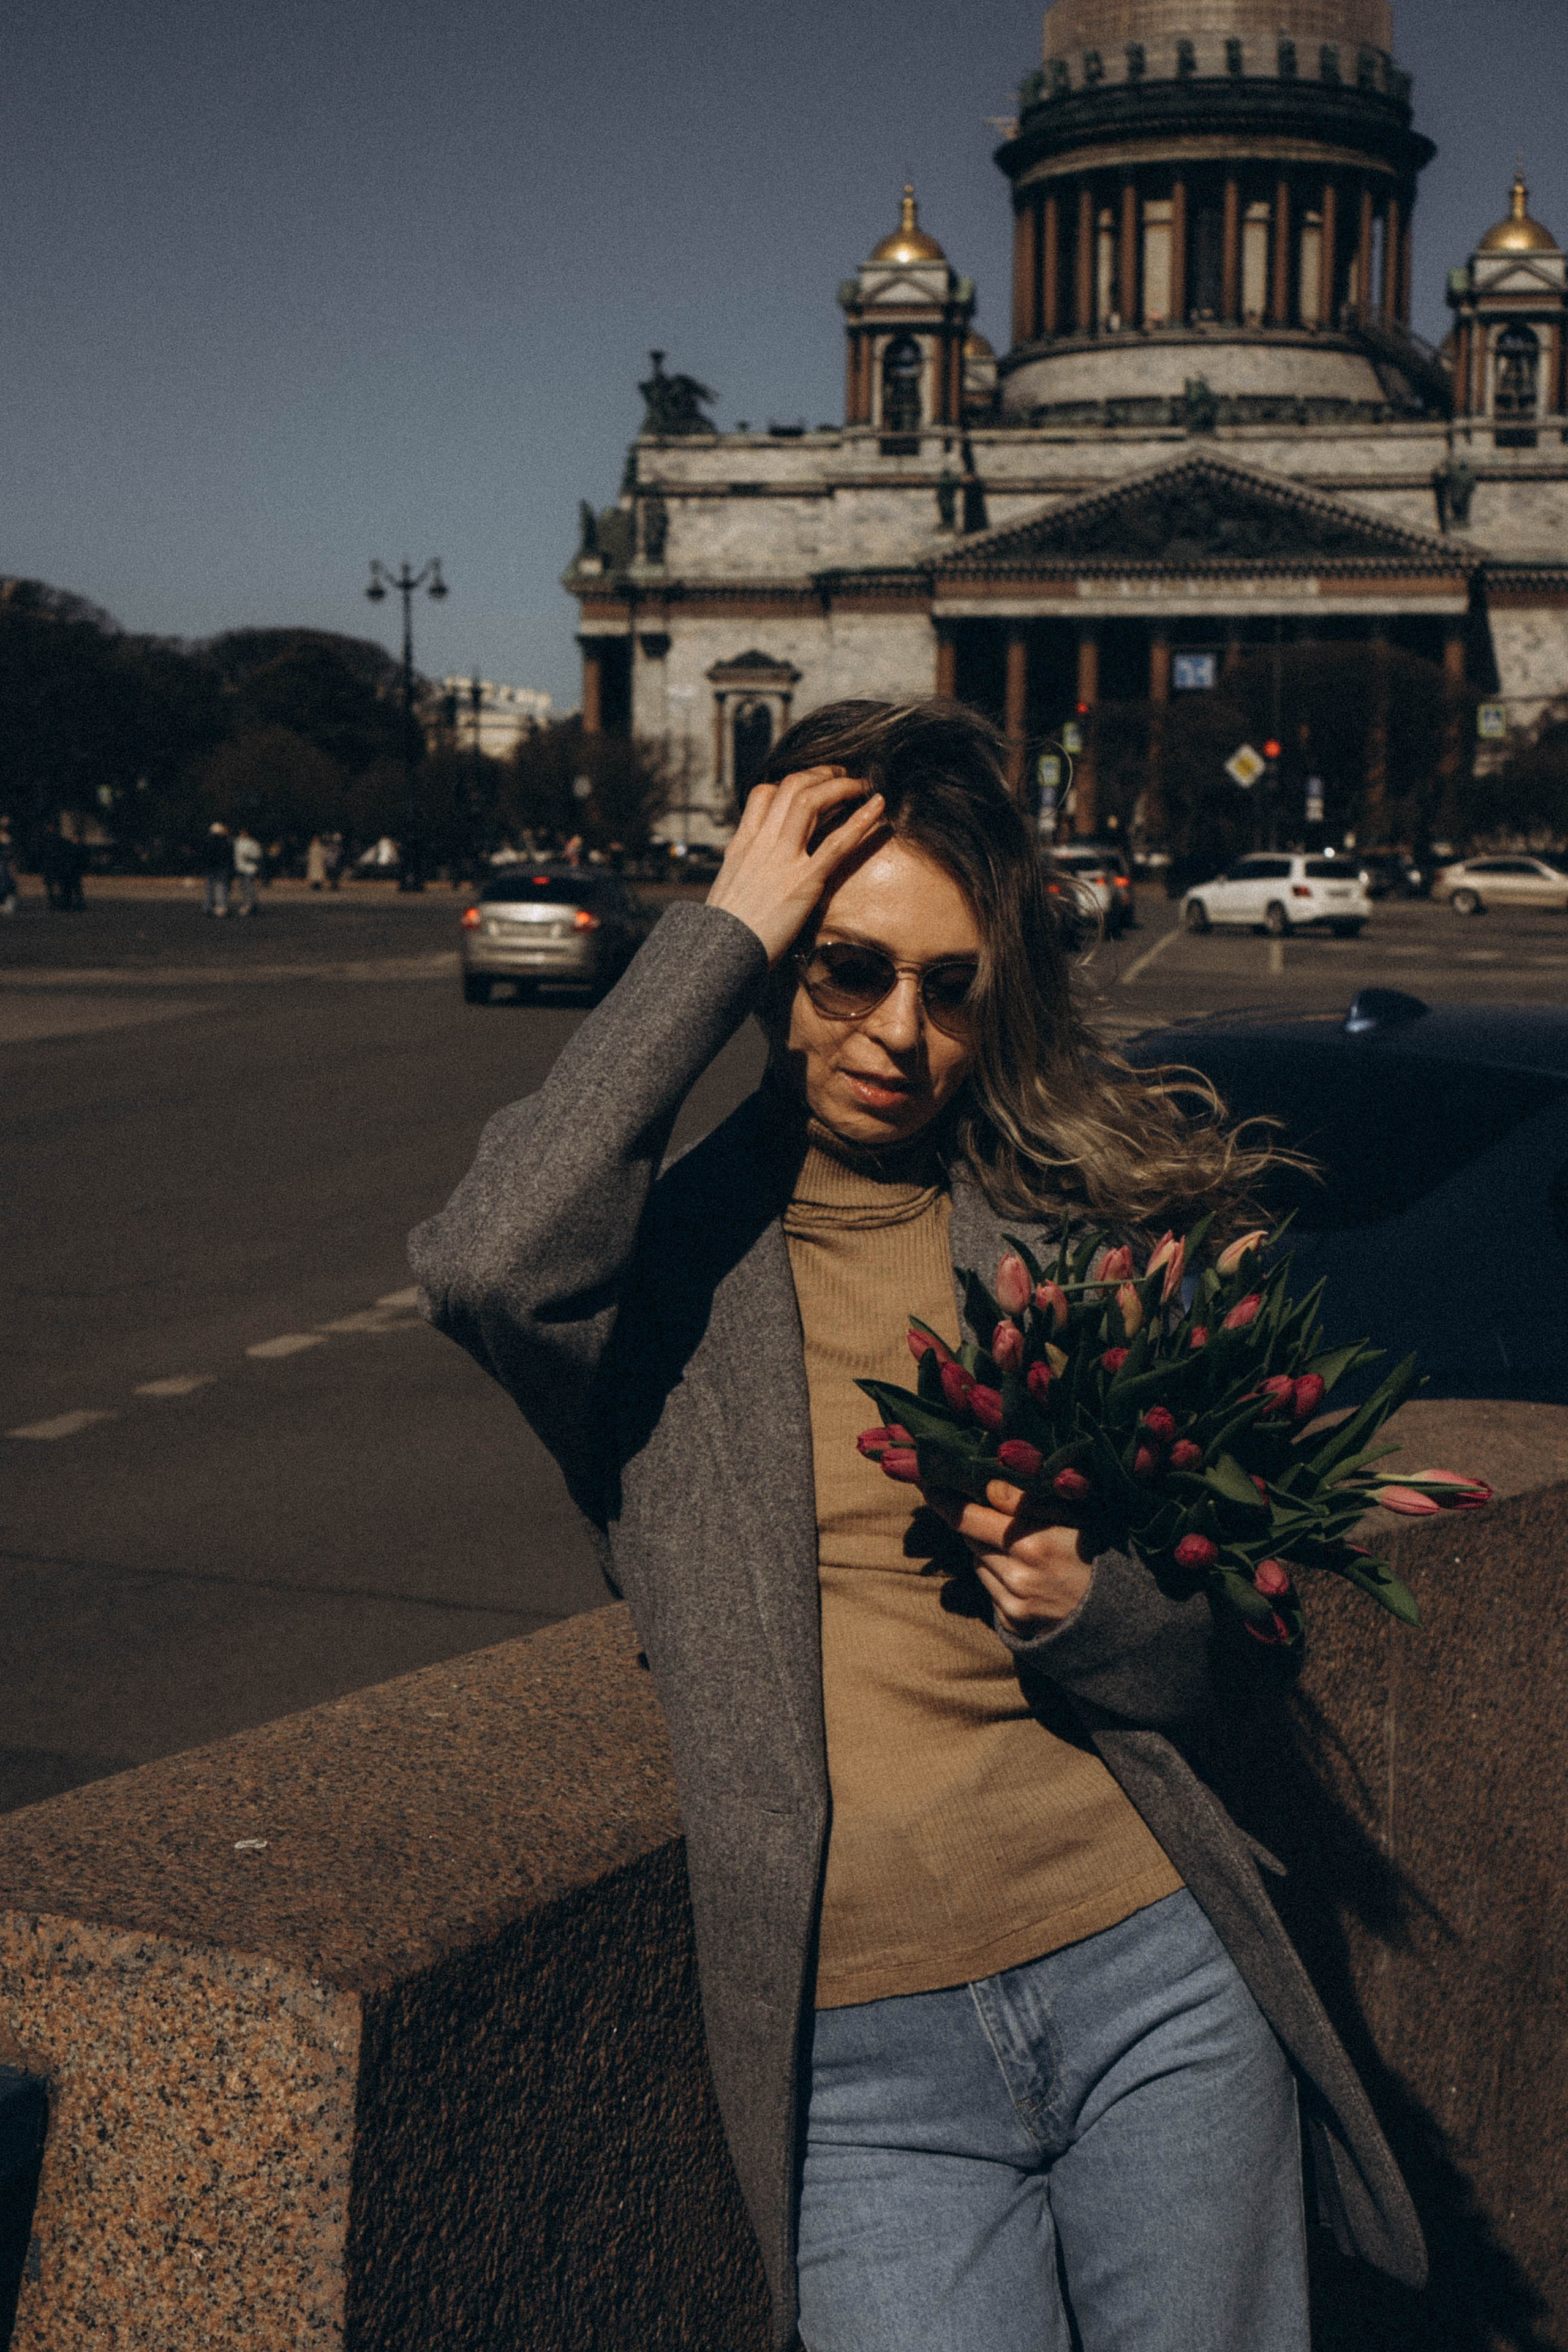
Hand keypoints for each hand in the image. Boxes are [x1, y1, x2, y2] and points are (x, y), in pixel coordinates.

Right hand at [705, 767, 884, 965]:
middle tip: (843, 776)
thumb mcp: (728, 888)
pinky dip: (861, 820)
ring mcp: (782, 860)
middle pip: (792, 787)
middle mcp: (761, 844)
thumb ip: (745, 870)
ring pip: (811, 802)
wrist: (719, 954)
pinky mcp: (803, 882)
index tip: (812, 786)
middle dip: (821, 774)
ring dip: (841, 786)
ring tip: (861, 784)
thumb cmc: (725, 931)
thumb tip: (754, 870)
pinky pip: (836, 843)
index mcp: (742, 844)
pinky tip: (878, 806)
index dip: (791, 783)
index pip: (764, 794)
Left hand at [925, 1480, 1093, 1636]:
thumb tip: (987, 1486)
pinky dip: (997, 1575)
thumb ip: (1028, 1501)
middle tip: (993, 1512)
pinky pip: (988, 1588)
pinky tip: (1025, 1573)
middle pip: (970, 1538)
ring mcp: (1012, 1602)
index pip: (967, 1517)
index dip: (943, 1500)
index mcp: (1032, 1543)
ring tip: (1021, 1547)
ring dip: (987, 1550)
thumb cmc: (1099, 1555)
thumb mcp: (1075, 1516)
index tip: (927, 1483)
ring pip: (977, 1562)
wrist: (1121, 1616)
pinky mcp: (1012, 1623)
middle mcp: (1017, 1576)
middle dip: (976, 1522)